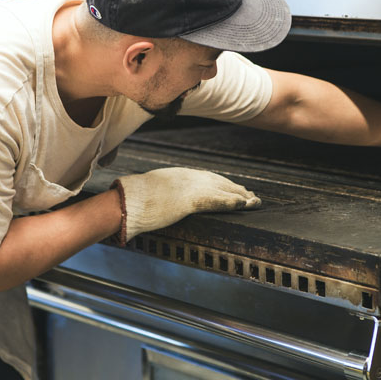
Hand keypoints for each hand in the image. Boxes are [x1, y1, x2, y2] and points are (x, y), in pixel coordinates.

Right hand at [114, 167, 260, 243]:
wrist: (126, 201)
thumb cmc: (133, 199)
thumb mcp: (151, 190)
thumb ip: (164, 192)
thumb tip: (166, 200)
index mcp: (180, 175)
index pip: (208, 177)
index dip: (224, 184)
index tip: (235, 188)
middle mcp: (188, 177)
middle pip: (220, 181)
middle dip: (237, 189)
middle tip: (252, 196)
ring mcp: (190, 188)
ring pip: (223, 190)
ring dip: (241, 196)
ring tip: (254, 202)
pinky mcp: (190, 200)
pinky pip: (216, 200)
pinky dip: (231, 202)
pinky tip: (243, 205)